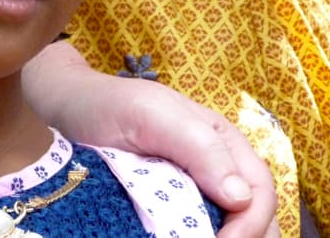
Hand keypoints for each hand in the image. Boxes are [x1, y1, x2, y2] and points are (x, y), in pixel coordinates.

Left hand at [23, 41, 278, 237]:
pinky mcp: (171, 212)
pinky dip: (198, 236)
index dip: (250, 224)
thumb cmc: (110, 105)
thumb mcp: (152, 115)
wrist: (68, 112)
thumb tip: (241, 196)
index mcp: (224, 142)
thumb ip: (198, 146)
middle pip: (258, 218)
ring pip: (233, 229)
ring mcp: (195, 194)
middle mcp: (219, 170)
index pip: (260, 191)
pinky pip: (197, 229)